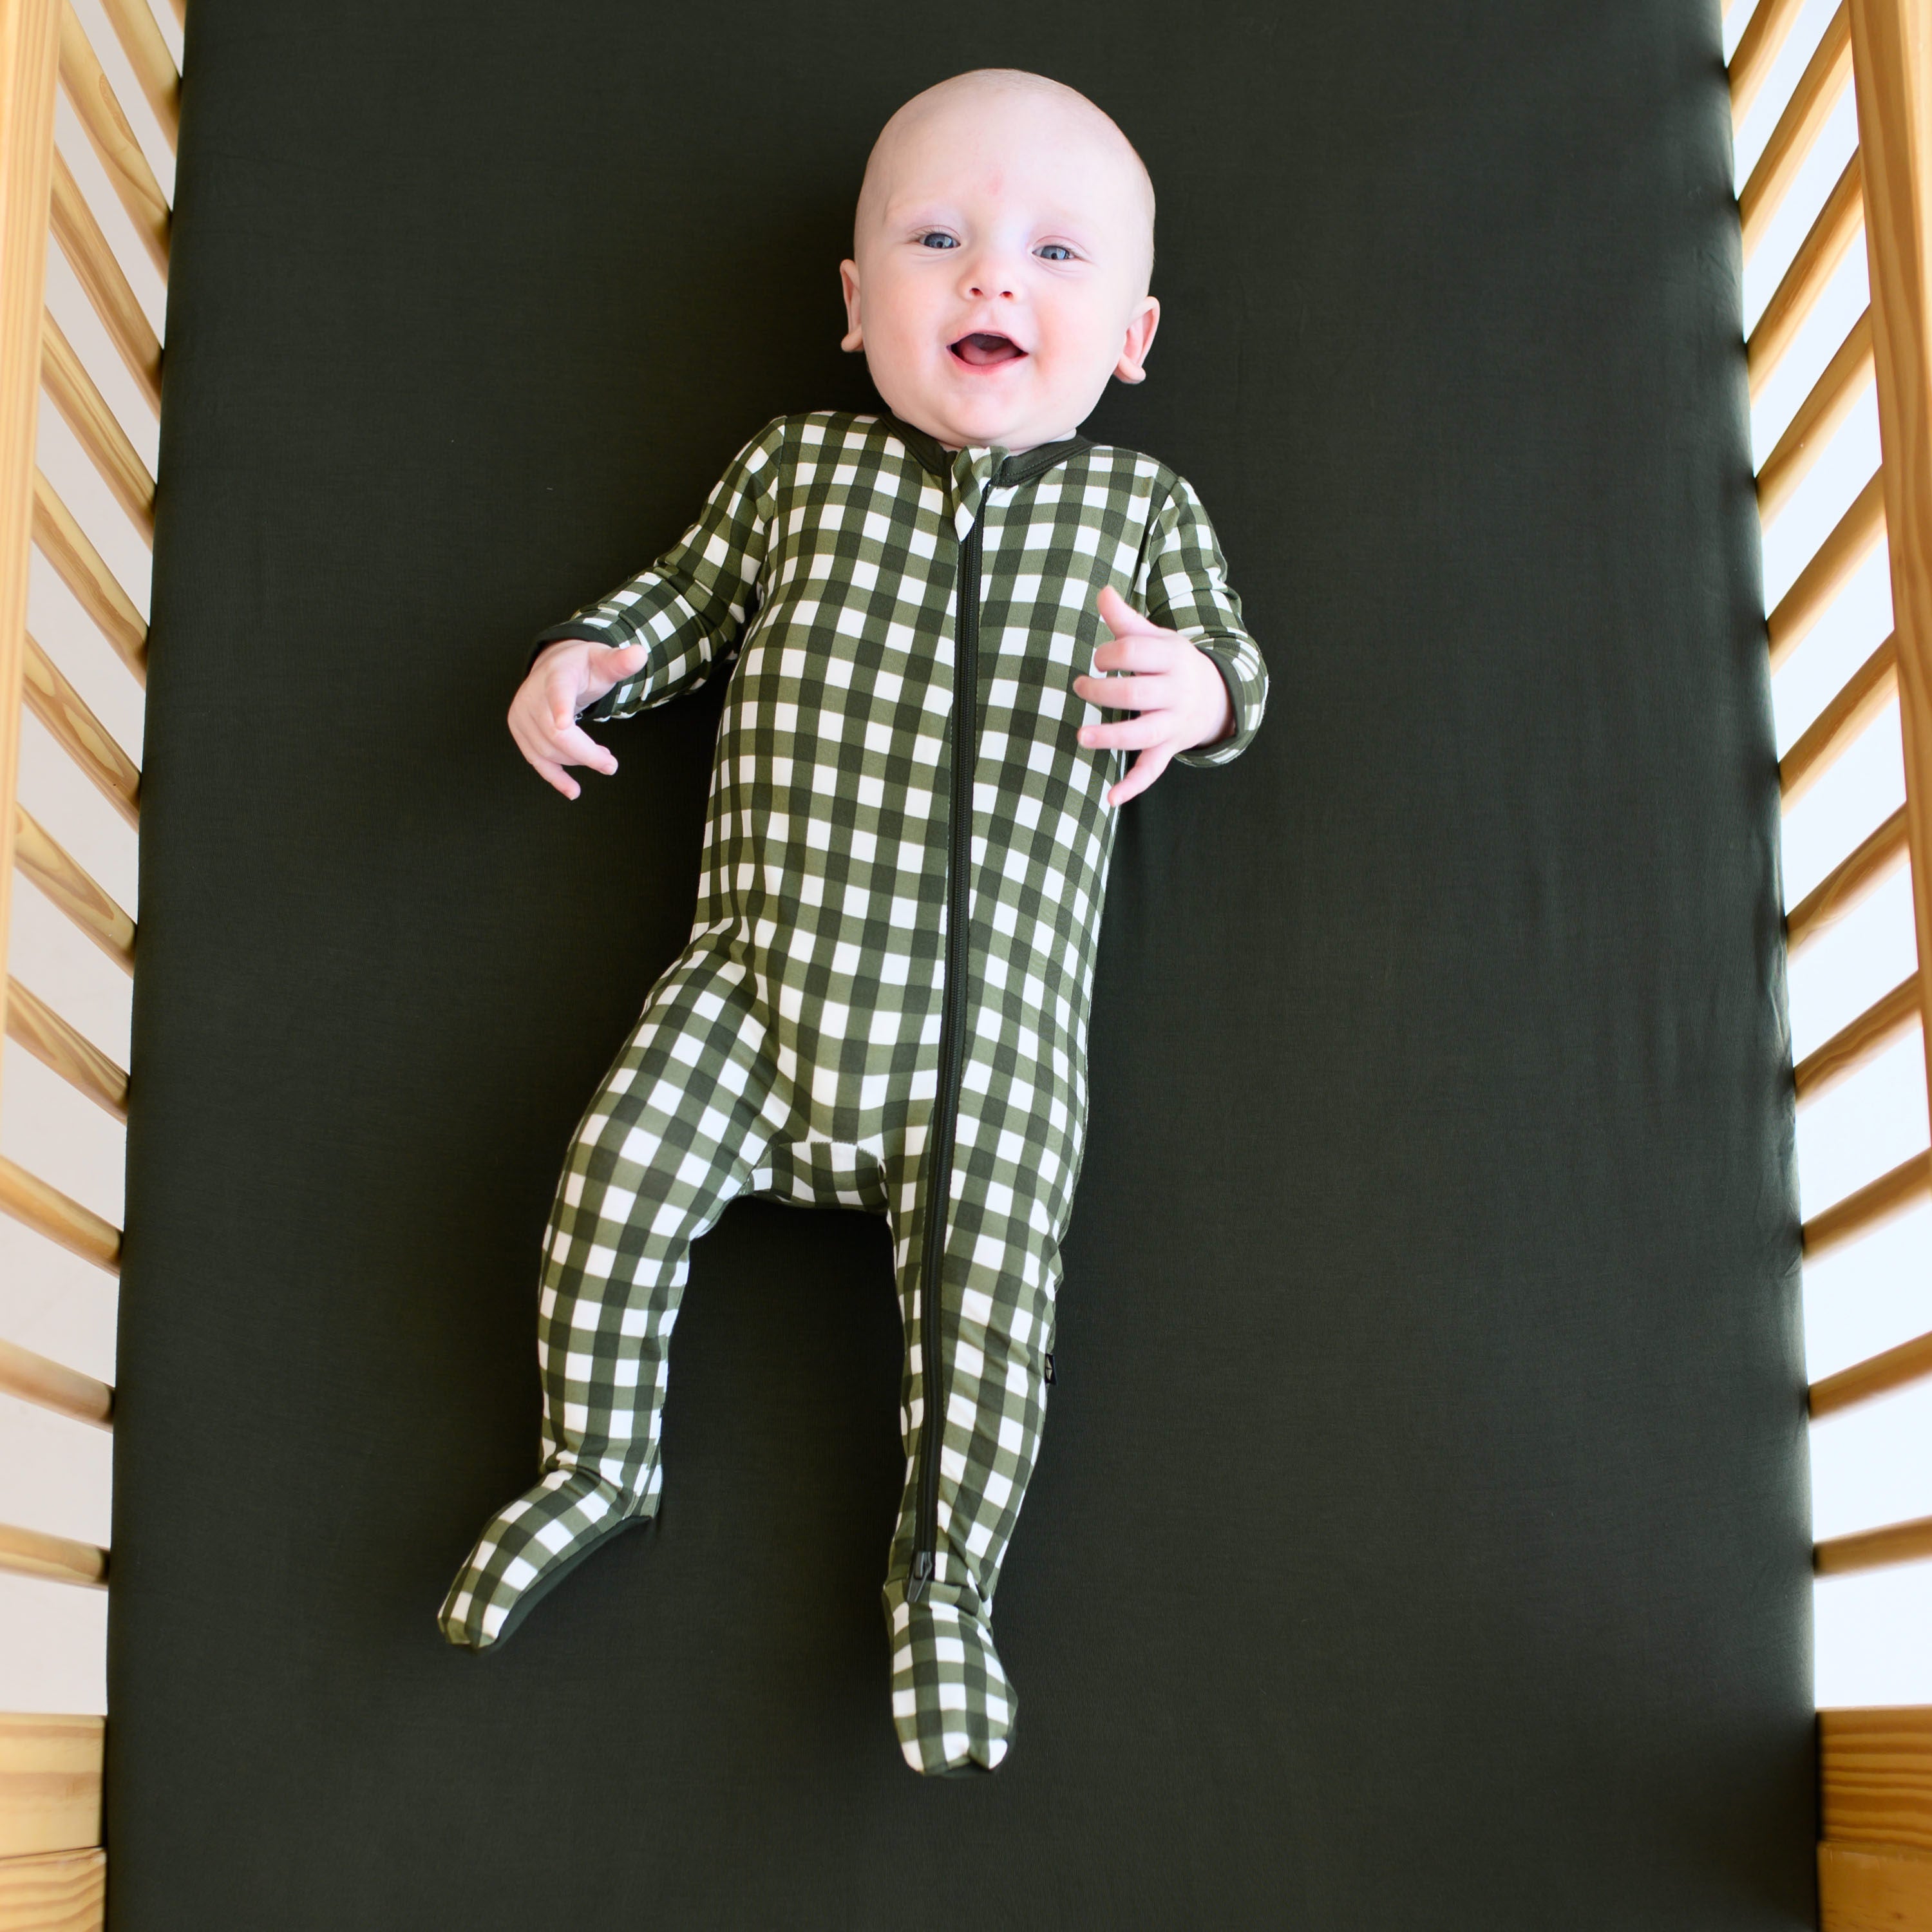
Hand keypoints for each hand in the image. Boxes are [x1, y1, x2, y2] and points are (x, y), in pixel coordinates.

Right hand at [507, 638, 649, 798]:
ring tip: (603, 757)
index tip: (564, 723)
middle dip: (585, 752)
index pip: (558, 691)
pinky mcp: (520, 732)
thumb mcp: (603, 660)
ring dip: (578, 761)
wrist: (554, 668)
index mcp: (556, 675)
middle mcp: (532, 695)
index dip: (560, 707)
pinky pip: (536, 760)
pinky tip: (573, 790)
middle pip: (556, 733)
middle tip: (611, 764)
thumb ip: (620, 662)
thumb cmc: (583, 667)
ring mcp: (522, 715)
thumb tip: (640, 654)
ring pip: (548, 750)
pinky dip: (555, 777)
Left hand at [1072, 587, 1235, 805]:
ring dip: (1110, 736)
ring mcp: (1174, 722)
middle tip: (1081, 686)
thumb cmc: (1174, 663)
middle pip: (1134, 692)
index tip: (1099, 658)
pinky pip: (1153, 769)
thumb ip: (1127, 620)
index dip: (1108, 652)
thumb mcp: (1157, 638)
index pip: (1134, 651)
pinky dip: (1133, 785)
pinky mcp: (1169, 747)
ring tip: (1081, 736)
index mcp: (1172, 658)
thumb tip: (1102, 593)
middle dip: (1102, 690)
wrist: (1219, 696)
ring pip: (1142, 733)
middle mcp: (1176, 691)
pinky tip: (1112, 797)